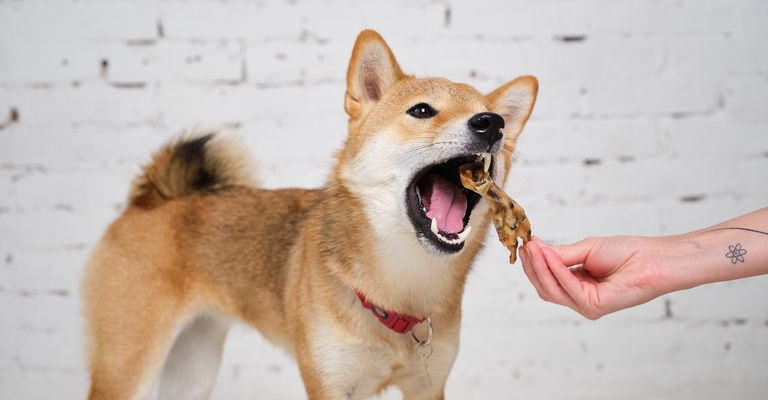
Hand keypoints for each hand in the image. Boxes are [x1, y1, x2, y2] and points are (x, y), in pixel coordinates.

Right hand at [519, 235, 667, 318]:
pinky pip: (567, 287)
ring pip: (551, 289)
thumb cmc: (626, 253)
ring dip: (539, 267)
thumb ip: (561, 254)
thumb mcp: (585, 249)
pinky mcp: (593, 306)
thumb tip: (535, 249)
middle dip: (532, 266)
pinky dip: (555, 269)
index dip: (533, 262)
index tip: (524, 244)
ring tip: (533, 247)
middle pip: (545, 287)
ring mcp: (586, 305)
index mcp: (577, 285)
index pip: (547, 279)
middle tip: (525, 246)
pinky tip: (548, 254)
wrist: (652, 258)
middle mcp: (580, 298)